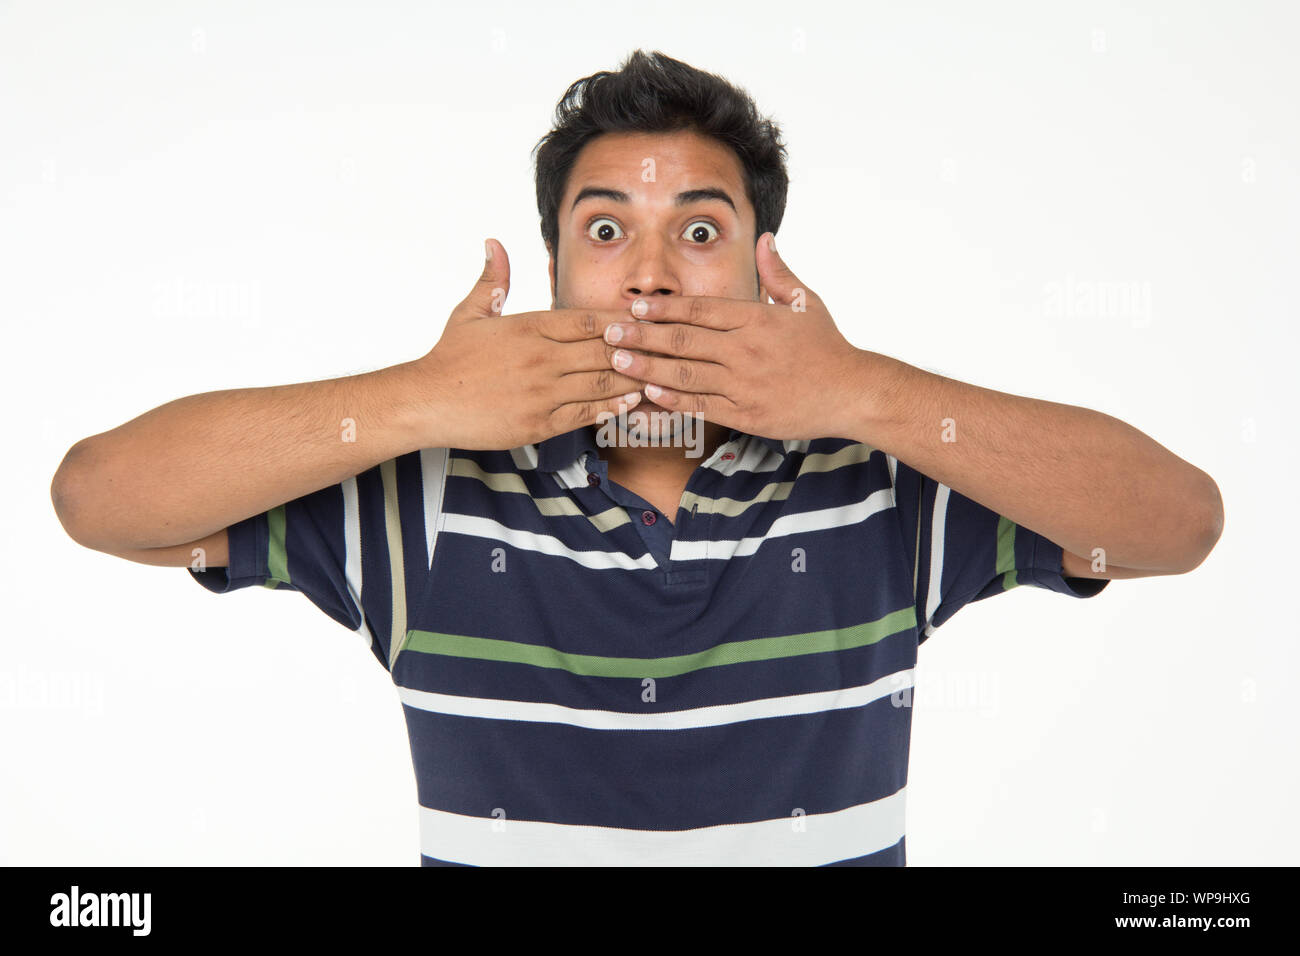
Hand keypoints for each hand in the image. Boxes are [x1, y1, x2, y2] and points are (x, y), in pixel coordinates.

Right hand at [413, 239, 645, 449]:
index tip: (645, 319)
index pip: (588, 319)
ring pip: (602, 383)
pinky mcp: (540, 423)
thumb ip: (493, 280)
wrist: (426, 402)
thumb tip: (494, 243)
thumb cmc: (449, 358)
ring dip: (632, 379)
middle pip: (603, 350)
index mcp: (530, 327)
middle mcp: (542, 358)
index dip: (621, 320)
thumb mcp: (470, 312)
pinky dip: (612, 408)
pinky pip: (586, 414)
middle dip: (637, 349)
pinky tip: (631, 402)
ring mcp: (543, 392)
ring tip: (659, 375)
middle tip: (666, 348)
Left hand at [599, 234, 873, 440]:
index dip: (664, 308)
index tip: (636, 306)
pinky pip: (703, 406)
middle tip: (608, 332)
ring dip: (648, 367)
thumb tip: (765, 238)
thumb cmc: (827, 347)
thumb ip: (777, 272)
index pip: (701, 310)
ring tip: (617, 362)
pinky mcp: (747, 414)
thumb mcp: (805, 302)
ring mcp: (745, 385)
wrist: (852, 392)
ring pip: (687, 375)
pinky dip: (674, 400)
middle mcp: (746, 350)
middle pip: (684, 341)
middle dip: (642, 336)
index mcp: (756, 319)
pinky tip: (649, 393)